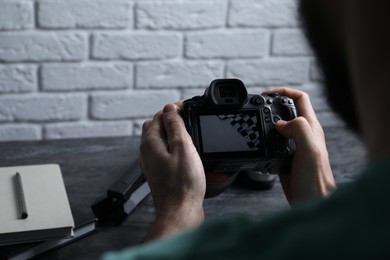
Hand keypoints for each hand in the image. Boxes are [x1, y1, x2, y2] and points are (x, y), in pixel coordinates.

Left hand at [139, 103, 205, 240]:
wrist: (180, 211)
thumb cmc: (183, 184)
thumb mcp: (183, 147)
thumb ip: (175, 125)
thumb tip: (170, 108)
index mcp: (150, 142)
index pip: (160, 114)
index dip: (175, 108)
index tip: (188, 107)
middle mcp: (147, 151)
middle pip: (157, 125)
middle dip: (173, 119)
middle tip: (190, 119)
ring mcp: (151, 162)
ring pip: (161, 139)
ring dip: (175, 134)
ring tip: (192, 136)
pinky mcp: (158, 171)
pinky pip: (165, 153)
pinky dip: (176, 148)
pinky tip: (188, 154)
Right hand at [262, 88, 335, 203]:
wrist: (311, 201)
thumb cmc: (316, 180)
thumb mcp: (310, 149)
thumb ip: (299, 129)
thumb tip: (280, 123)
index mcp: (310, 128)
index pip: (300, 98)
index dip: (283, 91)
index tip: (267, 94)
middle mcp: (303, 134)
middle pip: (287, 110)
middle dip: (271, 105)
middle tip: (257, 107)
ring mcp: (293, 146)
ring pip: (278, 127)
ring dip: (265, 123)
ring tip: (254, 124)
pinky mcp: (284, 158)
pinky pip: (272, 144)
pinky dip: (262, 141)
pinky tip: (257, 146)